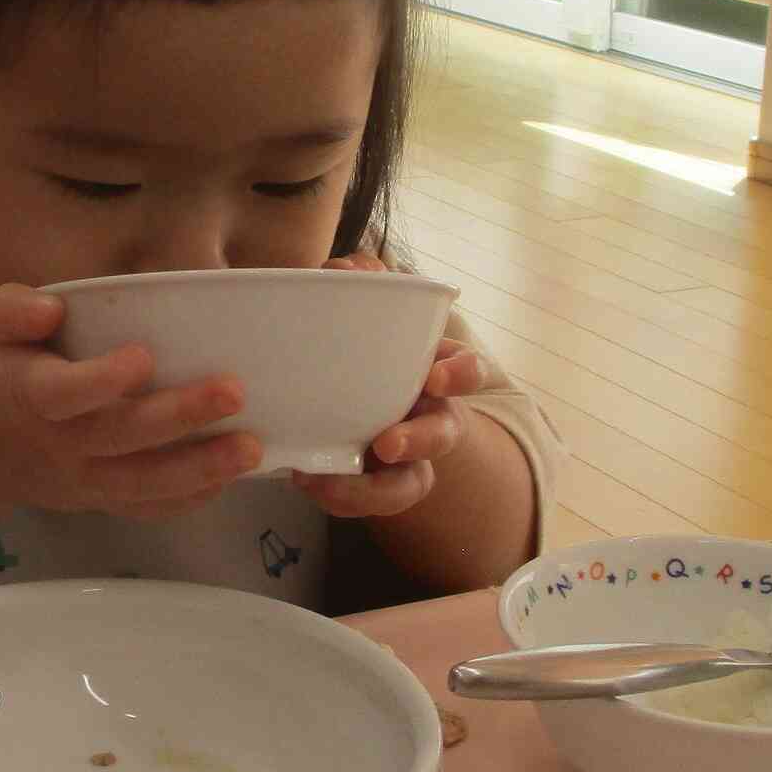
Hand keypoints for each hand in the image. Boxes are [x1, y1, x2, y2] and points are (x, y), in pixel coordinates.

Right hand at [0, 284, 260, 520]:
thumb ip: (12, 309)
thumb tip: (50, 307)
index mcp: (30, 397)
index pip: (65, 394)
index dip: (102, 379)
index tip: (143, 356)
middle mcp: (60, 446)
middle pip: (121, 438)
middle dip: (179, 418)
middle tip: (234, 393)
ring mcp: (83, 481)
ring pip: (143, 483)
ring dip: (200, 469)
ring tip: (252, 449)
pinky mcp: (101, 501)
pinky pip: (147, 509)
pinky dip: (189, 499)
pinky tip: (230, 478)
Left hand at [294, 250, 490, 519]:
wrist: (316, 388)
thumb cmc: (347, 339)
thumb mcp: (350, 306)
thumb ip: (352, 281)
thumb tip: (348, 271)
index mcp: (430, 368)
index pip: (466, 369)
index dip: (461, 374)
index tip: (437, 376)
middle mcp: (426, 414)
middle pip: (446, 432)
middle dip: (423, 439)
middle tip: (388, 444)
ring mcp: (402, 455)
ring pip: (410, 483)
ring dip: (373, 487)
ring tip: (326, 480)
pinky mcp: (370, 484)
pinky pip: (366, 500)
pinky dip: (340, 495)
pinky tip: (305, 479)